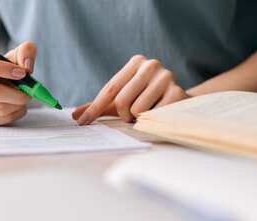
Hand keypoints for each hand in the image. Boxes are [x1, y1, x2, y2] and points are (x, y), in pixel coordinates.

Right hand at [0, 42, 36, 125]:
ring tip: (24, 97)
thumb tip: (28, 67)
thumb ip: (25, 52)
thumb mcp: (11, 55)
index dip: (2, 67)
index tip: (22, 73)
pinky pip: (1, 120)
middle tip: (29, 91)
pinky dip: (16, 114)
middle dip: (17, 93)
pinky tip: (19, 106)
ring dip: (18, 104)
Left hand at [73, 55, 188, 124]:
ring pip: (137, 110)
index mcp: (135, 63)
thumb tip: (75, 115)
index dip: (94, 108)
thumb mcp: (122, 101)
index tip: (82, 122)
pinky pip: (153, 116)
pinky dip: (152, 120)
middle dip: (124, 115)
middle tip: (133, 115)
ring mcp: (166, 77)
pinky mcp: (177, 92)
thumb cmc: (146, 100)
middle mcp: (151, 65)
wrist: (180, 103)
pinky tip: (160, 113)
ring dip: (139, 118)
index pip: (109, 89)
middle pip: (122, 101)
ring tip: (149, 112)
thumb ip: (99, 106)